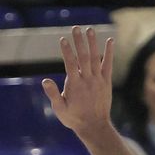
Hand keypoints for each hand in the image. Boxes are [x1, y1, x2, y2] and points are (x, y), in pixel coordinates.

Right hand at [42, 26, 116, 140]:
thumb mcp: (59, 109)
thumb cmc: (74, 118)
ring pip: (95, 58)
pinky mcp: (106, 82)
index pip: (70, 63)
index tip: (63, 40)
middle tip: (75, 28)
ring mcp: (98, 80)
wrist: (94, 126)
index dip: (67, 51)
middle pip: (83, 56)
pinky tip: (110, 41)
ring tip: (89, 29)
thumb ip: (53, 94)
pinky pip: (108, 64)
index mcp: (74, 85)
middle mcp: (87, 80)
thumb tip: (44, 81)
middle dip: (79, 41)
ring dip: (92, 42)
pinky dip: (109, 52)